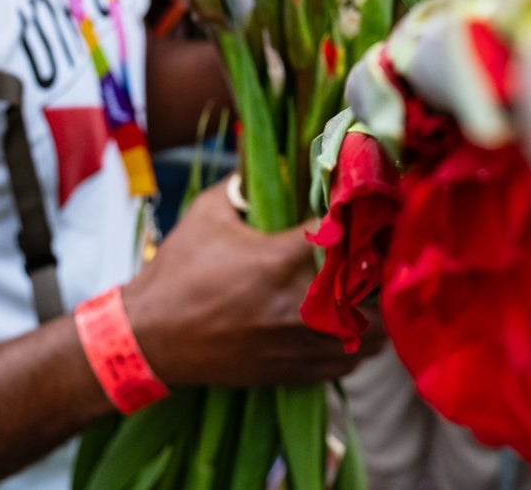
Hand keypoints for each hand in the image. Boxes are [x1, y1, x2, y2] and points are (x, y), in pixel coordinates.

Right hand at [123, 185, 371, 390]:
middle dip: (379, 267)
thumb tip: (263, 160)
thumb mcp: (206, 214)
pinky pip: (347, 361)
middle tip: (379, 251)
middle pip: (370, 288)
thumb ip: (241, 184)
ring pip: (368, 332)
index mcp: (279, 260)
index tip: (366, 209)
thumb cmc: (177, 272)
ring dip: (376, 310)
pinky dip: (359, 343)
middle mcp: (296, 304)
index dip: (360, 218)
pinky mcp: (294, 371)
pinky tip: (355, 326)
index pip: (344, 232)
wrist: (151, 338)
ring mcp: (298, 343)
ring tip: (373, 291)